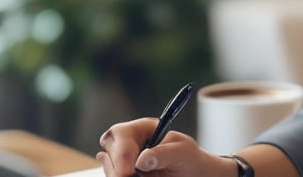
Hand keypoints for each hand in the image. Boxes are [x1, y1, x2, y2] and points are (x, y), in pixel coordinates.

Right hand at [96, 118, 236, 176]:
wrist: (194, 176)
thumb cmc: (190, 159)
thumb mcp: (184, 152)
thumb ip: (165, 153)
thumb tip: (142, 159)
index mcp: (141, 130)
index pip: (120, 134)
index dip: (121, 152)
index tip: (129, 169)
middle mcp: (127, 146)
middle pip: (108, 153)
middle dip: (116, 169)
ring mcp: (122, 164)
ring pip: (111, 171)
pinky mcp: (124, 175)